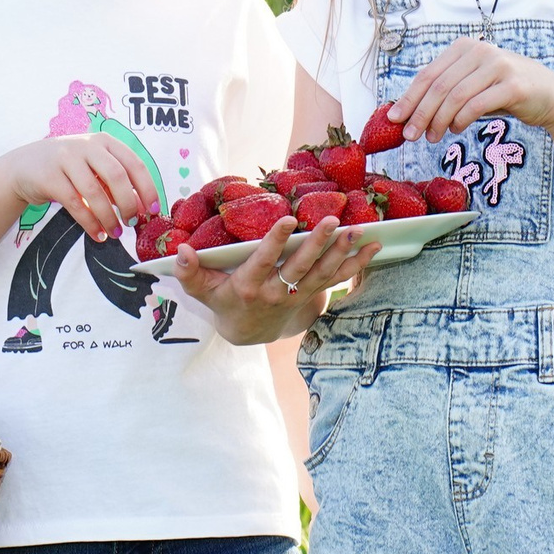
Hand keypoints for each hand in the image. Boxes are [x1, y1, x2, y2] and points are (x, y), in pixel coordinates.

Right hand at [0, 134, 158, 240]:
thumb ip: (116, 182)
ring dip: (108, 217)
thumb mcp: (94, 168)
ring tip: (115, 233)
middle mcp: (87, 146)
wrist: (24, 166)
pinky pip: (75, 204)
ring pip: (94, 192)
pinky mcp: (50, 177)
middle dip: (129, 203)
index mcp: (104, 142)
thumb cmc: (68, 168)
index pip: (134, 163)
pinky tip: (97, 234)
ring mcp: (66, 159)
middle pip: (117, 175)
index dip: (147, 188)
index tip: (153, 210)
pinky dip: (89, 222)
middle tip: (132, 222)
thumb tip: (142, 207)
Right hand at [174, 214, 378, 344]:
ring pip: (323, 273)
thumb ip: (190, 272)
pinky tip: (374, 248)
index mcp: (250, 286)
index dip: (276, 242)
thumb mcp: (202, 291)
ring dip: (342, 252)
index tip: (288, 220)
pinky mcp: (313, 294)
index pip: (265, 261)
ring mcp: (298, 295)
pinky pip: (337, 278)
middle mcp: (277, 292)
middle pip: (301, 266)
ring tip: (357, 231)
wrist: (248, 332)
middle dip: (318, 244)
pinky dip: (356, 264)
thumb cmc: (224, 301)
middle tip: (333, 221)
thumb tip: (180, 250)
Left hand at [390, 37, 553, 142]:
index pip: (428, 74)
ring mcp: (498, 66)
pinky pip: (477, 105)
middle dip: (420, 113)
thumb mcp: (473, 84)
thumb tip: (407, 112)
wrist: (550, 95)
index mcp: (465, 47)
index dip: (409, 98)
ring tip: (432, 137)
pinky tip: (455, 129)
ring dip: (438, 121)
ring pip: (455, 97)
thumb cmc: (504, 91)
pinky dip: (461, 120)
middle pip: (439, 86)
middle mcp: (480, 51)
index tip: (394, 119)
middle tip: (410, 136)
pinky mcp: (513, 85)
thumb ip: (446, 91)